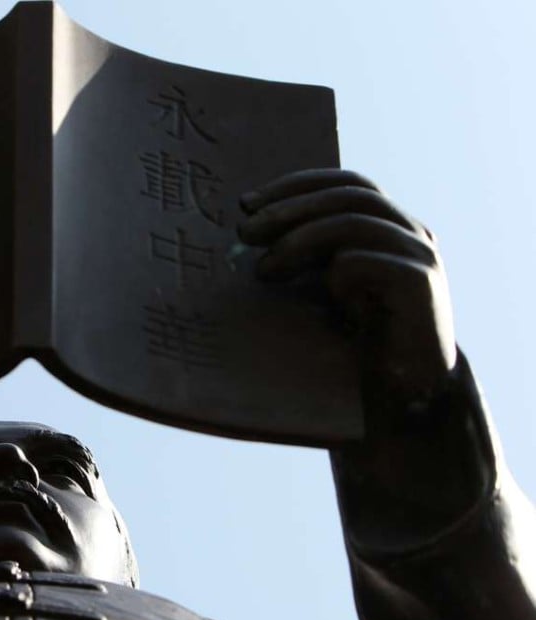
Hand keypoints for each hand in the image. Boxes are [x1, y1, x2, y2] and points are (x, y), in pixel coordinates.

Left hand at [238, 169, 455, 406]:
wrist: (411, 391)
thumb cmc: (362, 339)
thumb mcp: (331, 286)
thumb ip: (310, 254)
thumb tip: (250, 229)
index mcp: (391, 225)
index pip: (345, 184)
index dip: (295, 187)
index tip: (247, 202)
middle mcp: (412, 232)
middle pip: (348, 195)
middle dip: (289, 208)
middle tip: (244, 230)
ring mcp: (419, 255)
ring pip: (353, 222)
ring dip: (299, 240)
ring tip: (263, 269)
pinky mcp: (419, 284)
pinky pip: (364, 262)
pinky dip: (335, 274)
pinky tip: (327, 300)